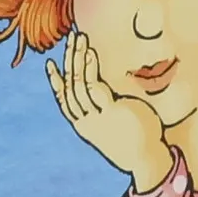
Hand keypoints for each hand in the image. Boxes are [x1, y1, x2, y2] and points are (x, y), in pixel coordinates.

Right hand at [46, 30, 172, 190]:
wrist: (147, 157)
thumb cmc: (132, 140)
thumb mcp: (112, 124)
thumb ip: (105, 109)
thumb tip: (106, 94)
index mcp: (83, 125)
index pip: (64, 100)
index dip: (55, 81)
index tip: (50, 64)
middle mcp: (85, 121)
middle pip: (70, 86)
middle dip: (70, 60)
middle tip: (71, 39)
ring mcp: (96, 116)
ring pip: (79, 82)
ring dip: (78, 58)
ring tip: (80, 38)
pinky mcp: (110, 111)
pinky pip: (95, 86)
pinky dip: (90, 68)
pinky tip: (90, 53)